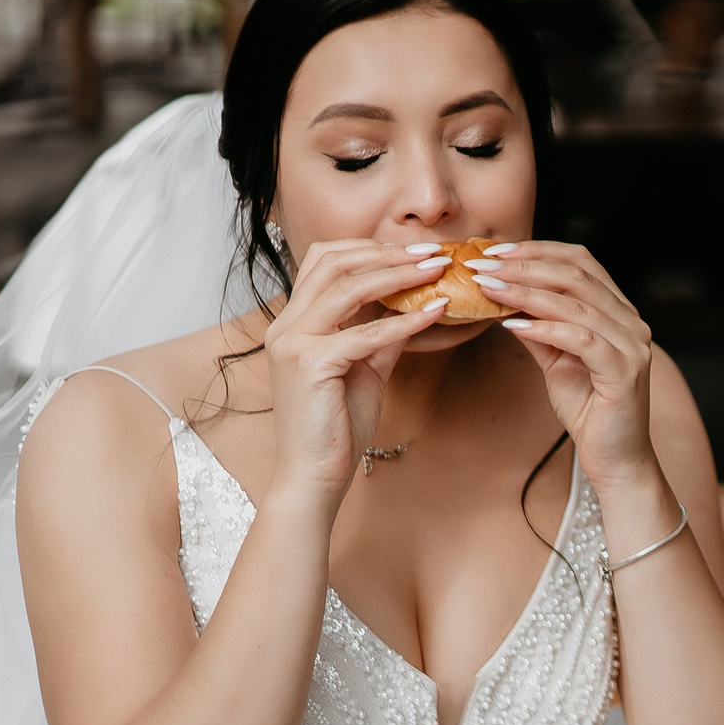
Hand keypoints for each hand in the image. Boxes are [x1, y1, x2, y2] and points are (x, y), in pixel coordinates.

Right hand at [262, 240, 450, 504]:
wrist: (315, 475)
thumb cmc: (336, 425)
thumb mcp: (365, 367)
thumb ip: (382, 334)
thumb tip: (415, 304)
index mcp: (294, 322)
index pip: (324, 261)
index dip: (370, 249)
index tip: (415, 251)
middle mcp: (286, 325)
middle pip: (332, 262)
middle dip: (387, 253)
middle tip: (432, 253)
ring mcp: (293, 342)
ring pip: (347, 288)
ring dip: (398, 275)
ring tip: (438, 271)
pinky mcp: (310, 364)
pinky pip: (366, 332)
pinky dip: (405, 321)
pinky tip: (436, 313)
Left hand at [468, 243, 660, 491]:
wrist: (615, 459)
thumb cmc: (590, 410)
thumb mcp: (556, 360)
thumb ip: (537, 327)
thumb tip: (501, 298)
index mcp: (619, 312)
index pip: (581, 262)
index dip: (538, 250)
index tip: (494, 252)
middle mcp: (631, 322)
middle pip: (577, 275)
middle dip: (524, 266)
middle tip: (481, 265)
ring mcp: (632, 346)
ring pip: (576, 303)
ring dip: (525, 291)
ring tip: (487, 288)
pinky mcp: (624, 371)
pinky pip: (581, 339)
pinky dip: (544, 327)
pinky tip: (513, 324)